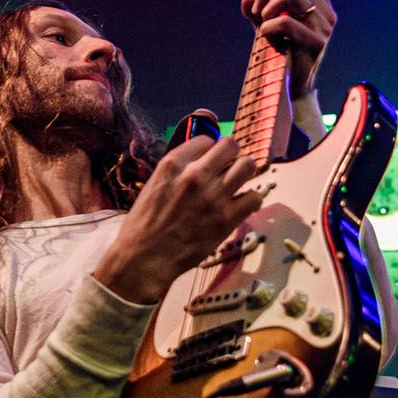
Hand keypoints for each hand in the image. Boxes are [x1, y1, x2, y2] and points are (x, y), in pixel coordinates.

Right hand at [93, 135, 264, 304]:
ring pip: (248, 166)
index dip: (209, 150)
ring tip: (235, 185)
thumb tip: (202, 156)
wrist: (143, 259)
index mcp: (173, 163)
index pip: (206, 139)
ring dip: (244, 173)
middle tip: (226, 169)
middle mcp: (195, 174)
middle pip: (231, 145)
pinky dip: (249, 200)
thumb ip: (178, 168)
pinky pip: (254, 197)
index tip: (209, 161)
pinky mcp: (226, 218)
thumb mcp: (154, 184)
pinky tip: (238, 206)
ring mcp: (213, 196)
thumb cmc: (145, 224)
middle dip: (231, 155)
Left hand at [240, 0, 334, 98]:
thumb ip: (255, 9)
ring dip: (266, 8)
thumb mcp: (266, 25)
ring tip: (264, 26)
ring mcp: (324, 28)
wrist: (295, 86)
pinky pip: (284, 22)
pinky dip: (267, 28)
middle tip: (256, 11)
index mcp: (322, 3)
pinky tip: (270, 41)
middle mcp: (327, 13)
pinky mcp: (316, 44)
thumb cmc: (282, 51)